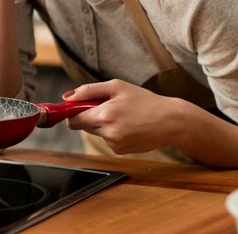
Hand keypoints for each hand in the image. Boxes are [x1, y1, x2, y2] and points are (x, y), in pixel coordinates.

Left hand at [63, 79, 184, 154]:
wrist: (171, 121)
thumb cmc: (145, 101)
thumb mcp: (117, 87)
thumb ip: (88, 91)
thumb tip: (66, 97)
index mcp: (105, 116)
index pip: (73, 121)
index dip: (73, 113)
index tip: (76, 107)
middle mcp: (108, 133)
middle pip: (83, 126)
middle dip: (90, 116)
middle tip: (108, 106)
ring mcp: (114, 144)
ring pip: (96, 132)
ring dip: (103, 124)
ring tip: (124, 116)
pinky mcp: (120, 151)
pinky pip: (108, 139)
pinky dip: (114, 132)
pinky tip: (129, 126)